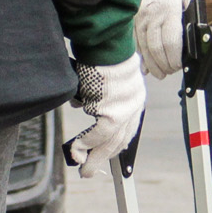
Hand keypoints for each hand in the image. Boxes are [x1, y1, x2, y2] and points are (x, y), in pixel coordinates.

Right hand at [63, 57, 145, 178]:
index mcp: (135, 97)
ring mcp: (124, 110)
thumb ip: (98, 94)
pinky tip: (76, 150)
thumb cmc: (102, 53)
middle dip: (103, 157)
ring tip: (80, 165)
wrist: (105, 42)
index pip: (127, 128)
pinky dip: (85, 144)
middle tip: (90, 170)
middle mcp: (134, 106)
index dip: (114, 144)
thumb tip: (81, 105)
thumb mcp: (104, 77)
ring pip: (109, 142)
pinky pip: (97, 135)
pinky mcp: (111, 112)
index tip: (103, 154)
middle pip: (119, 140)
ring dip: (93, 157)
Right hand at [132, 0, 195, 77]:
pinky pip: (135, 43)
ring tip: (160, 73)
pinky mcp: (132, 21)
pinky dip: (141, 57)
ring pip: (144, 48)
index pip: (171, 42)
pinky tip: (146, 67)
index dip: (175, 59)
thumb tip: (195, 38)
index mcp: (168, 10)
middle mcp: (152, 16)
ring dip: (152, 65)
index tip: (179, 65)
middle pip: (156, 49)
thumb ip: (193, 15)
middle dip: (164, 65)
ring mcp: (139, 19)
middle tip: (171, 71)